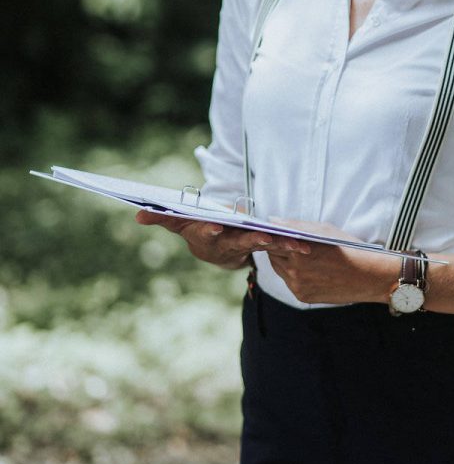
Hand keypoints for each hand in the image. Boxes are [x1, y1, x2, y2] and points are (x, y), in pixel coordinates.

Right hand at [134, 209, 303, 270]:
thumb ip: (161, 216)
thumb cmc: (196, 227)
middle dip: (251, 239)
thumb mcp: (178, 221)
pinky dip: (291, 244)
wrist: (218, 249)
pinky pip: (277, 244)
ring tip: (297, 244)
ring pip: (264, 244)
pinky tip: (306, 244)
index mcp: (207, 235)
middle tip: (263, 236)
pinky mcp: (263, 244)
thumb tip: (137, 215)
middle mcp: (227, 243)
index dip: (210, 229)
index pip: (206, 231)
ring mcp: (246, 245)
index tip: (214, 226)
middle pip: (239, 241)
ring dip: (280, 245)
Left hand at [264, 219, 390, 304]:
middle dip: (277, 249)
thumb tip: (274, 221)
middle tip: (287, 242)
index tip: (277, 233)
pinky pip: (290, 283)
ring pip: (280, 271)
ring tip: (299, 255)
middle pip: (273, 257)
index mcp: (298, 251)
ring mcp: (298, 286)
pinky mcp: (303, 297)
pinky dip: (294, 275)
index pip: (272, 242)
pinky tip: (308, 269)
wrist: (368, 276)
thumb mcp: (323, 230)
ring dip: (284, 262)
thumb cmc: (348, 249)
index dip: (274, 237)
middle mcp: (294, 270)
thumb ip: (296, 225)